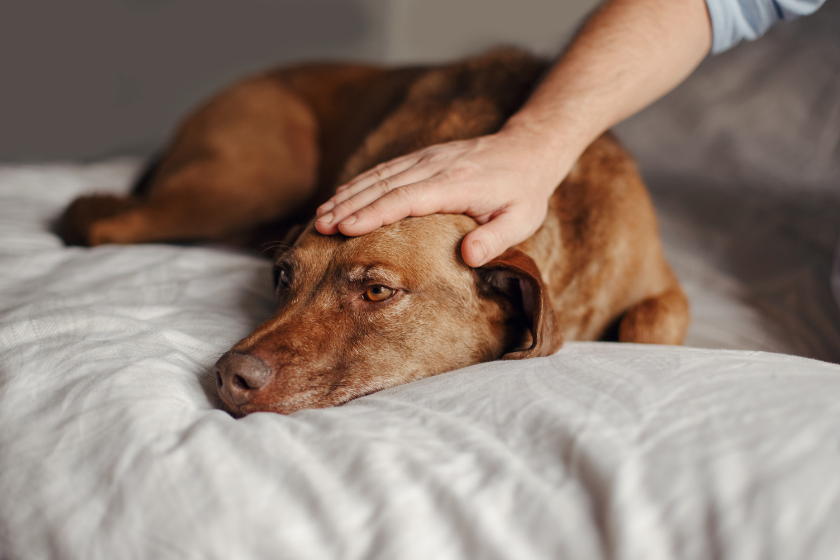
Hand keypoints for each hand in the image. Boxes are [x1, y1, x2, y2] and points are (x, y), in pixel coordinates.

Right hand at [315, 129, 568, 267]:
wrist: (528, 149)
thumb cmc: (524, 192)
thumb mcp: (522, 220)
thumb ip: (496, 239)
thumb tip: (469, 257)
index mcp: (455, 184)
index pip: (406, 199)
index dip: (373, 213)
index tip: (345, 228)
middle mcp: (435, 166)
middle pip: (383, 186)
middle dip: (349, 206)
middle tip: (321, 227)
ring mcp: (427, 158)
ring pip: (379, 175)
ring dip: (348, 194)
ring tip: (322, 216)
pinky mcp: (424, 156)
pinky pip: (386, 169)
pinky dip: (361, 183)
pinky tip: (342, 196)